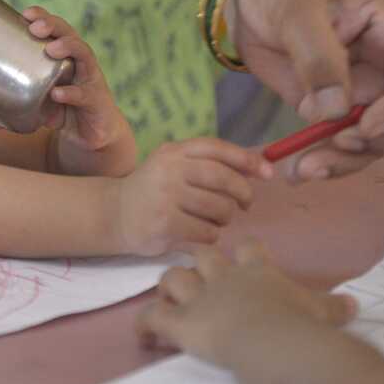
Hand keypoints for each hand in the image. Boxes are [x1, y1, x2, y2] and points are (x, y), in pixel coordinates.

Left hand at [24, 6, 136, 175]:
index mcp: (62, 56)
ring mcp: (90, 79)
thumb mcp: (35, 106)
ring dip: (68, 47)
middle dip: (53, 25)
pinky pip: (85, 94)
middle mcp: (78, 62)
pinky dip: (71, 93)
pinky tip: (58, 94)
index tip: (25, 13)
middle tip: (35, 27)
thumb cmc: (61, 109)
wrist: (93, 135)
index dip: (42, 16)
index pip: (54, 29)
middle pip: (69, 33)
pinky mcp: (96, 101)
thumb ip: (11, 111)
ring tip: (52, 49)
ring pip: (84, 54)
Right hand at [115, 138, 272, 253]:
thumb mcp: (174, 166)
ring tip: (216, 219)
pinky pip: (207, 231)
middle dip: (243, 192)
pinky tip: (202, 232)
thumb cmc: (155, 190)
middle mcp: (169, 169)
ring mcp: (165, 197)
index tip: (267, 173)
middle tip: (246, 204)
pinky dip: (212, 235)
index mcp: (174, 151)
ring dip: (226, 217)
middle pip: (223, 178)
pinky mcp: (165, 224)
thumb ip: (209, 163)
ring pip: (219, 208)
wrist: (116, 214)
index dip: (247, 159)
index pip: (217, 149)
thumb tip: (260, 167)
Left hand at [136, 242, 355, 365]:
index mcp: (258, 270)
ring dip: (169, 288)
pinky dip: (146, 324)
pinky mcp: (181, 322)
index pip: (248, 249)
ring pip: (172, 278)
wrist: (274, 341)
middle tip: (201, 278)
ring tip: (170, 300)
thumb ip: (334, 307)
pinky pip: (153, 318)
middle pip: (203, 256)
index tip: (244, 257)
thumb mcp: (321, 312)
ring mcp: (199, 297)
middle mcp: (225, 277)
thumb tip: (355, 303)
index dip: (244, 252)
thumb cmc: (300, 324)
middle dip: (198, 262)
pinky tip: (145, 334)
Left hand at [228, 0, 383, 182]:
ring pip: (383, 140)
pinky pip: (345, 146)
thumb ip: (318, 57)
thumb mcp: (296, 11)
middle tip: (340, 143)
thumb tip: (337, 111)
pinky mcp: (335, 111)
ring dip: (352, 160)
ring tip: (306, 168)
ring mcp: (365, 91)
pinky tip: (297, 171)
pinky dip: (327, 162)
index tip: (368, 124)